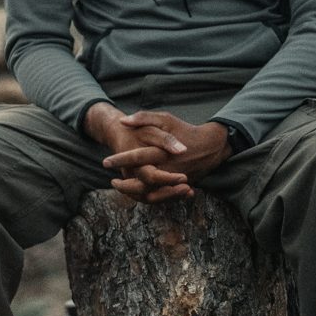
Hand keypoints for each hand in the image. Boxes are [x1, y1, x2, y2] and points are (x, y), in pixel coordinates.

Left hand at [98, 108, 231, 202]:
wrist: (209, 147)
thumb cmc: (184, 130)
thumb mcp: (165, 119)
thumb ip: (144, 118)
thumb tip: (123, 121)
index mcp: (162, 151)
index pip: (138, 157)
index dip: (120, 160)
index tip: (105, 162)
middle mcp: (168, 168)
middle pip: (143, 183)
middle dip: (125, 185)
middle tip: (112, 182)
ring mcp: (173, 180)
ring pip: (151, 195)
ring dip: (133, 194)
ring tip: (120, 187)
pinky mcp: (177, 187)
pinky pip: (160, 198)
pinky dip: (145, 197)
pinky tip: (134, 192)